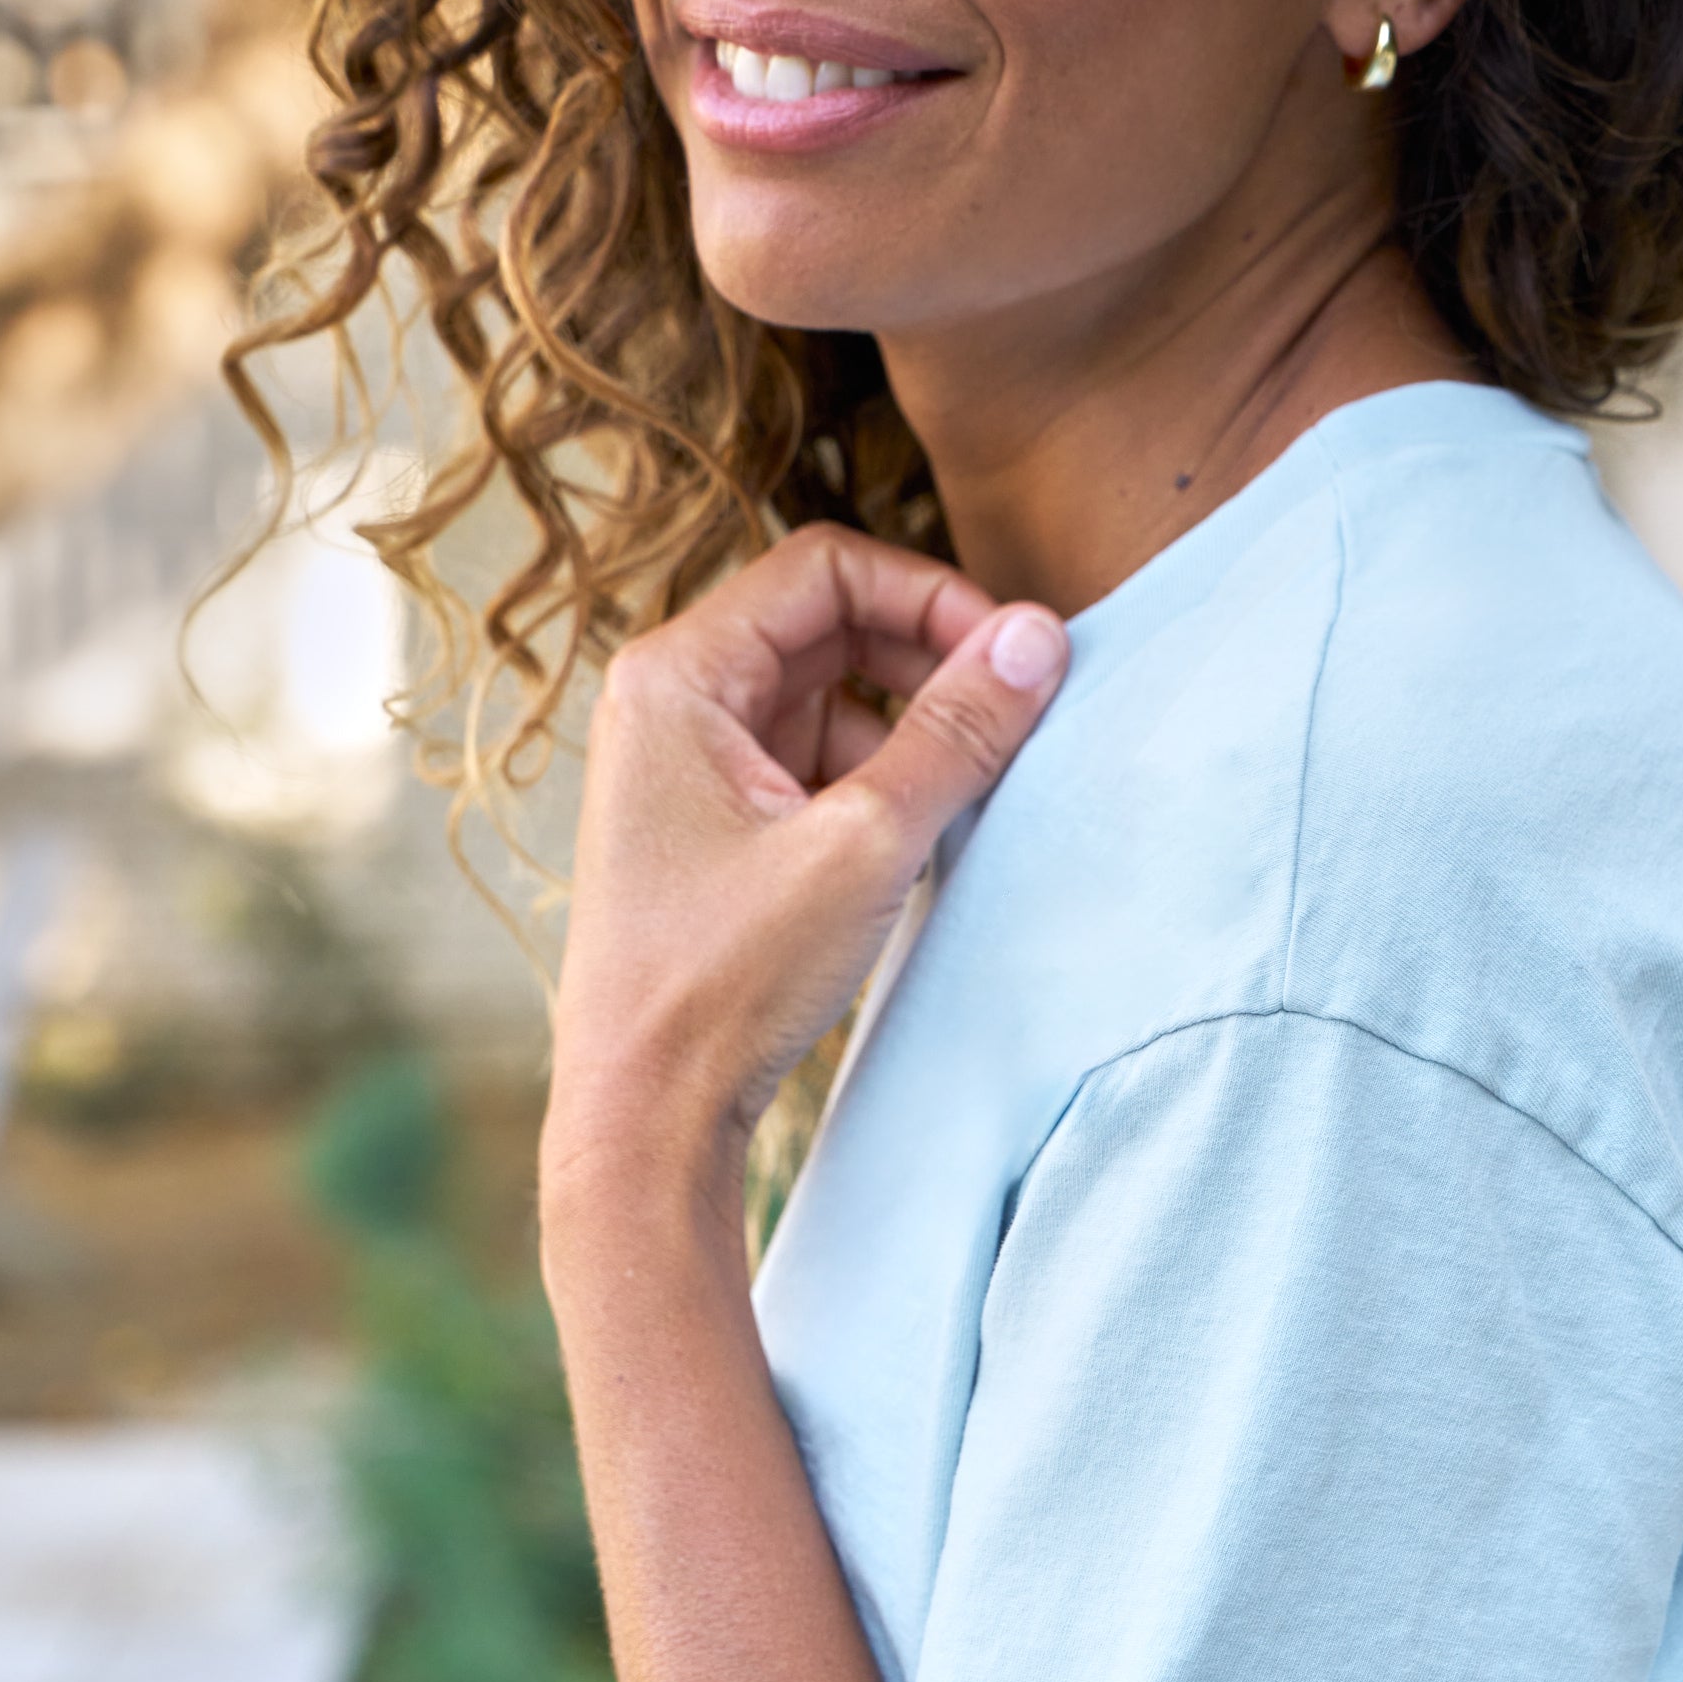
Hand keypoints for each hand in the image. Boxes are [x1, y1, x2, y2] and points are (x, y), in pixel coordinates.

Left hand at [543, 524, 1067, 1225]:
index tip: (1008, 657)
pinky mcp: (713, 832)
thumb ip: (957, 734)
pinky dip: (875, 788)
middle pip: (827, 626)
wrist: (645, 1115)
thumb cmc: (723, 982)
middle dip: (925, 661)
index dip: (929, 596)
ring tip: (966, 799)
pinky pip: (812, 769)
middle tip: (1010, 715)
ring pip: (827, 701)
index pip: (825, 566)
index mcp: (676, 677)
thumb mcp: (865, 845)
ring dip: (907, 734)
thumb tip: (1037, 638)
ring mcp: (687, 770)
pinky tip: (918, 847)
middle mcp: (669, 705)